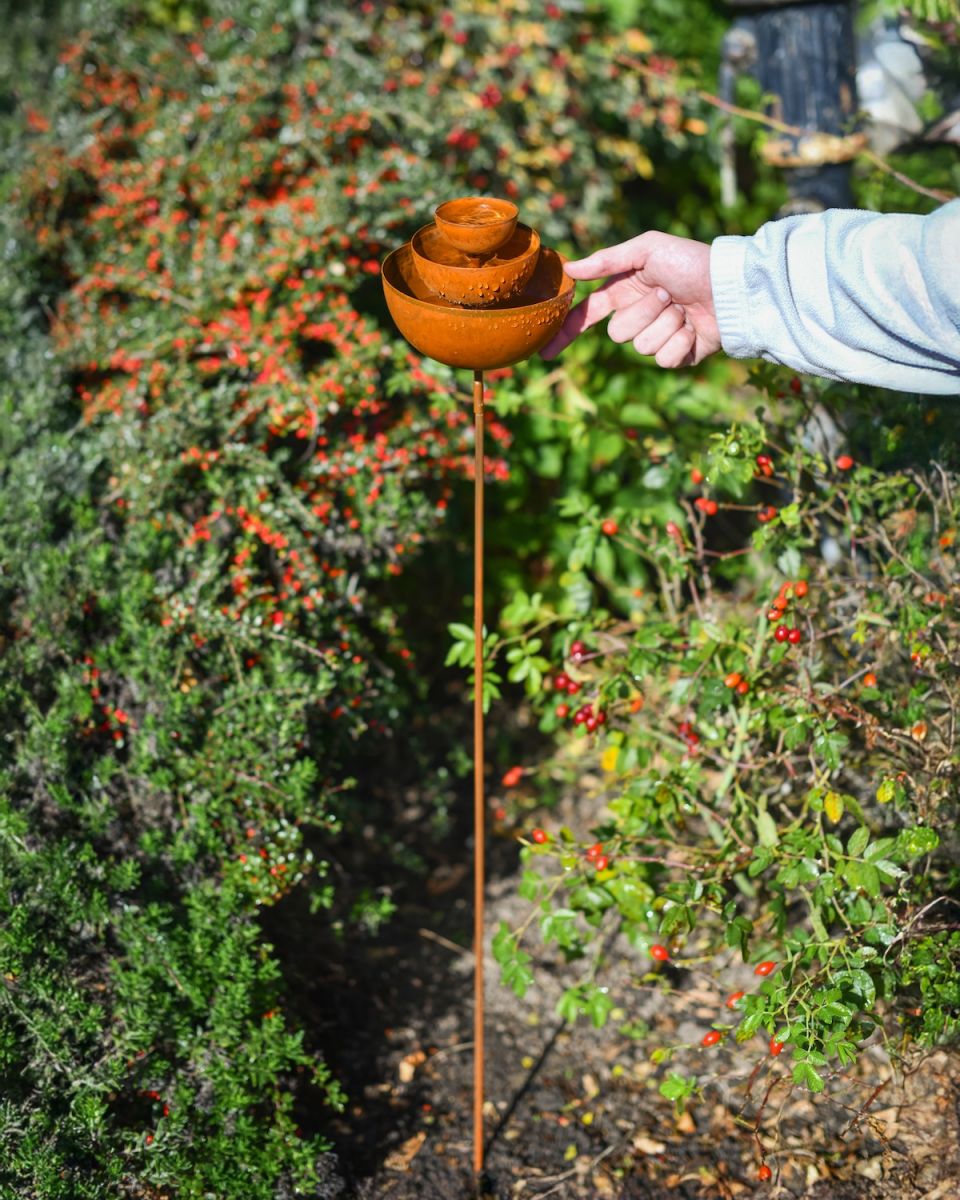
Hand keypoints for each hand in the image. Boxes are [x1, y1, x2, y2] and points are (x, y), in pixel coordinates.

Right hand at [540, 231, 720, 366]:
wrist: (729, 286)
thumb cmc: (691, 262)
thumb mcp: (648, 249)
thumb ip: (607, 260)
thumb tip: (570, 269)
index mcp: (625, 292)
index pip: (588, 315)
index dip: (567, 333)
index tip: (548, 351)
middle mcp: (638, 317)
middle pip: (619, 333)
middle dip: (644, 312)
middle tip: (668, 295)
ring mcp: (657, 338)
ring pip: (642, 347)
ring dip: (667, 324)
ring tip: (685, 309)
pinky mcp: (677, 356)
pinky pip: (665, 360)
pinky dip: (682, 342)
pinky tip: (695, 328)